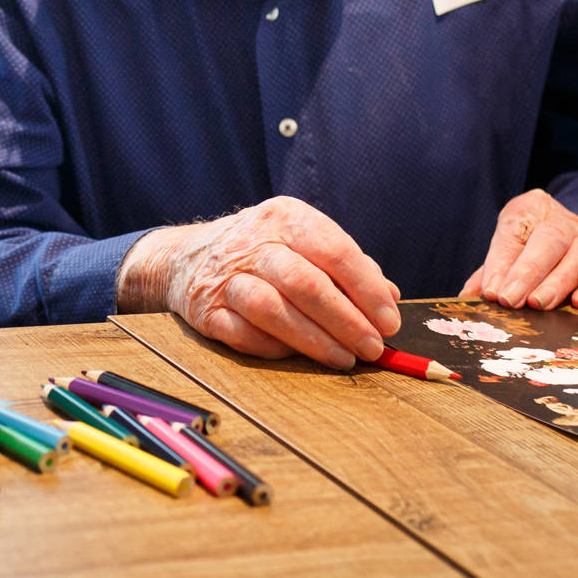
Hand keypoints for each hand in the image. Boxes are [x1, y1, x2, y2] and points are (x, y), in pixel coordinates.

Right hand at [117, 197, 400, 367]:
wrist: (187, 257)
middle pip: (305, 283)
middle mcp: (252, 242)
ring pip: (272, 309)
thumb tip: (390, 299)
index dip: (366, 289)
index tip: (389, 322)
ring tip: (344, 359)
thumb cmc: (264, 252)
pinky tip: (299, 357)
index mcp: (285, 218)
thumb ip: (347, 267)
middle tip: (372, 348)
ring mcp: (224, 277)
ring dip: (314, 341)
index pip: (334, 250)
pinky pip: (243, 334)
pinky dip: (276, 348)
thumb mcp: (303, 241)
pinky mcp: (204, 311)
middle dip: (346, 321)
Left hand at [459, 189, 577, 310]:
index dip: (501, 263)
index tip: (491, 291)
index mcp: (530, 209)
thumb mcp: (510, 248)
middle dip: (527, 271)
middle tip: (510, 300)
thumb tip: (468, 296)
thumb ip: (490, 271)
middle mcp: (563, 221)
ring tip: (538, 304)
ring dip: (557, 282)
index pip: (513, 232)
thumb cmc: (534, 246)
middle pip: (549, 239)